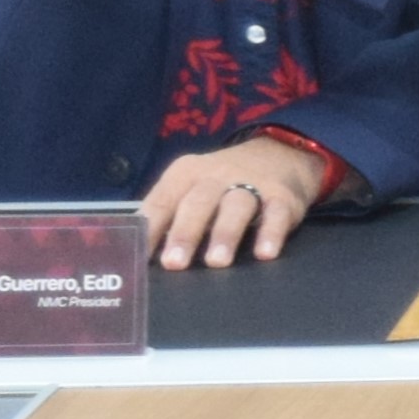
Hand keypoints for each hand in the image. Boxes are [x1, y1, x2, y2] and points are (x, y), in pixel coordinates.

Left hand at [138, 133, 324, 269]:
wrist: (277, 155)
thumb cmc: (221, 183)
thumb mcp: (191, 188)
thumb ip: (168, 215)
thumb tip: (137, 254)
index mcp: (185, 174)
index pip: (162, 200)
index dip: (150, 228)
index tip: (138, 255)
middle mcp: (216, 177)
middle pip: (198, 202)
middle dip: (185, 233)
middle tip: (174, 264)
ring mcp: (251, 185)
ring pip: (235, 207)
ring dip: (224, 234)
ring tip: (216, 262)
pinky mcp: (281, 199)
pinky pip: (276, 215)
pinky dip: (271, 234)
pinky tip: (265, 254)